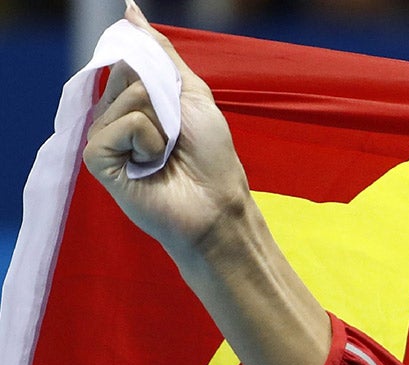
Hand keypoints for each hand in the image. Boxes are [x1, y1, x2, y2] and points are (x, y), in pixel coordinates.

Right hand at [83, 4, 251, 263]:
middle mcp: (113, 117)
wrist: (218, 207)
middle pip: (128, 75)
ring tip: (166, 153)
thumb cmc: (212, 158)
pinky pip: (118, 125)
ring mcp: (102, 137)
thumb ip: (160, 53)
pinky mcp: (97, 159)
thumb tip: (130, 11)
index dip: (158, 75)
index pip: (131, 61)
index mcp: (133, 102)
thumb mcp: (192, 93)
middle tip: (177, 136)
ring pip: (126, 99)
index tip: (177, 106)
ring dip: (160, 124)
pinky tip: (151, 164)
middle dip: (164, 101)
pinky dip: (145, 140)